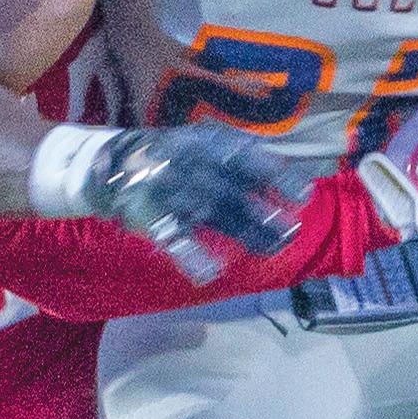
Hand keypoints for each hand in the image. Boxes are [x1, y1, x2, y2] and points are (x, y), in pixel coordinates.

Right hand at [33, 123, 304, 281]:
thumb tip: (289, 185)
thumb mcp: (206, 147)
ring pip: (213, 213)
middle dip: (264, 213)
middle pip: (235, 192)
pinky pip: (172, 237)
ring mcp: (172, 191)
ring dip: (245, 231)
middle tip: (291, 232)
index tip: (304, 196)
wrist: (113, 162)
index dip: (278, 176)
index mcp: (208, 146)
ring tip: (273, 248)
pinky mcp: (150, 216)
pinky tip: (209, 273)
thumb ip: (242, 164)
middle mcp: (192, 166)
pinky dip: (189, 255)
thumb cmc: (173, 156)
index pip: (250, 159)